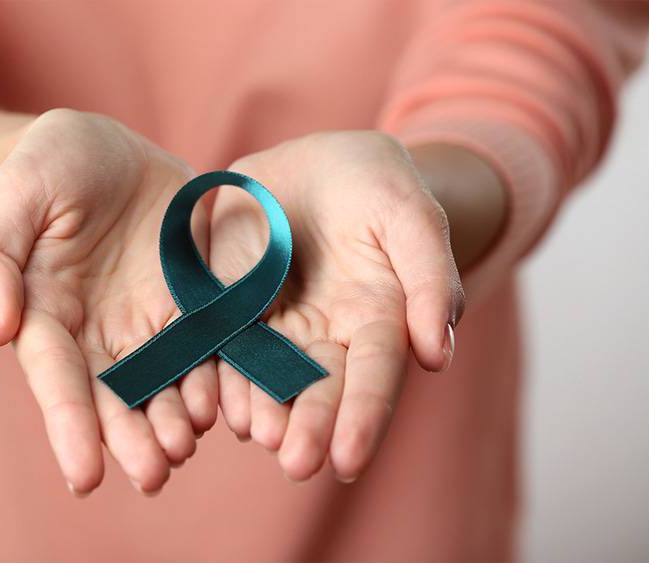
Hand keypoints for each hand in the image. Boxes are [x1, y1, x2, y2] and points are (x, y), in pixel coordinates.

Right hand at [0, 109, 217, 494]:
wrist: (109, 151)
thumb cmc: (49, 166)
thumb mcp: (15, 193)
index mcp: (47, 313)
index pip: (56, 377)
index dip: (69, 425)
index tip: (84, 476)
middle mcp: (100, 332)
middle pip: (115, 396)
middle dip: (131, 438)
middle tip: (154, 474)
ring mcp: (151, 322)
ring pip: (165, 383)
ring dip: (175, 421)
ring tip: (186, 448)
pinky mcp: (196, 303)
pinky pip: (211, 346)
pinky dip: (219, 377)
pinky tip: (230, 402)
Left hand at [209, 131, 464, 481]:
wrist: (321, 162)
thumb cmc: (379, 186)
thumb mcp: (412, 217)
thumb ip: (429, 278)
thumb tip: (436, 356)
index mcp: (377, 319)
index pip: (374, 375)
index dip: (364, 416)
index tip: (350, 459)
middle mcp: (326, 335)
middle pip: (319, 387)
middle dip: (309, 427)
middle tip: (296, 463)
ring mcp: (276, 324)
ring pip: (266, 373)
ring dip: (260, 406)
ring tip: (253, 431)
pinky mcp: (231, 305)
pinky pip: (222, 341)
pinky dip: (218, 369)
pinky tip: (212, 396)